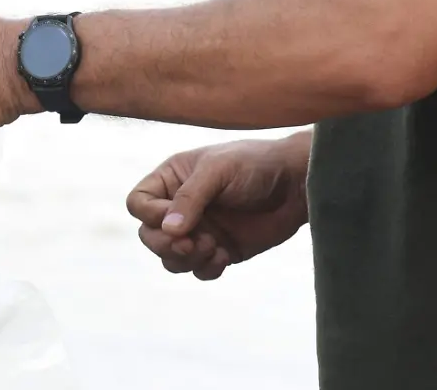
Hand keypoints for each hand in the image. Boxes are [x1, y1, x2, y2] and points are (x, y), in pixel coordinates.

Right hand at [125, 134, 309, 280]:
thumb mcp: (218, 170)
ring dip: (186, 259)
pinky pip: (199, 270)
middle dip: (167, 244)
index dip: (150, 216)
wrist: (297, 183)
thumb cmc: (255, 164)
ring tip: (214, 247)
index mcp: (172, 179)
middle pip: (149, 236)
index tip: (175, 219)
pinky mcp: (221, 249)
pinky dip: (207, 268)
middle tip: (192, 243)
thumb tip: (168, 230)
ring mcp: (200, 230)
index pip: (139, 203)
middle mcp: (181, 206)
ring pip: (171, 258)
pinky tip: (225, 256)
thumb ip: (191, 198)